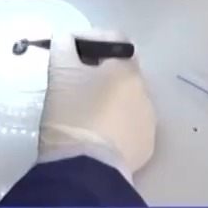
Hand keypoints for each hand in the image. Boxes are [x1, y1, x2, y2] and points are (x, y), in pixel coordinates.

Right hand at [37, 26, 156, 177]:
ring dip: (107, 100)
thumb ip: (63, 46)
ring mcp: (147, 121)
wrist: (84, 168)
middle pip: (120, 71)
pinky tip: (94, 135)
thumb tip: (66, 39)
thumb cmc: (71, 113)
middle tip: (71, 82)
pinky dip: (112, 125)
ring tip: (82, 112)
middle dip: (98, 72)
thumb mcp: (59, 72)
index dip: (88, 39)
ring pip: (125, 100)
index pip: (113, 39)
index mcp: (126, 69)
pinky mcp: (144, 147)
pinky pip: (127, 127)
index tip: (67, 50)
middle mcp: (144, 91)